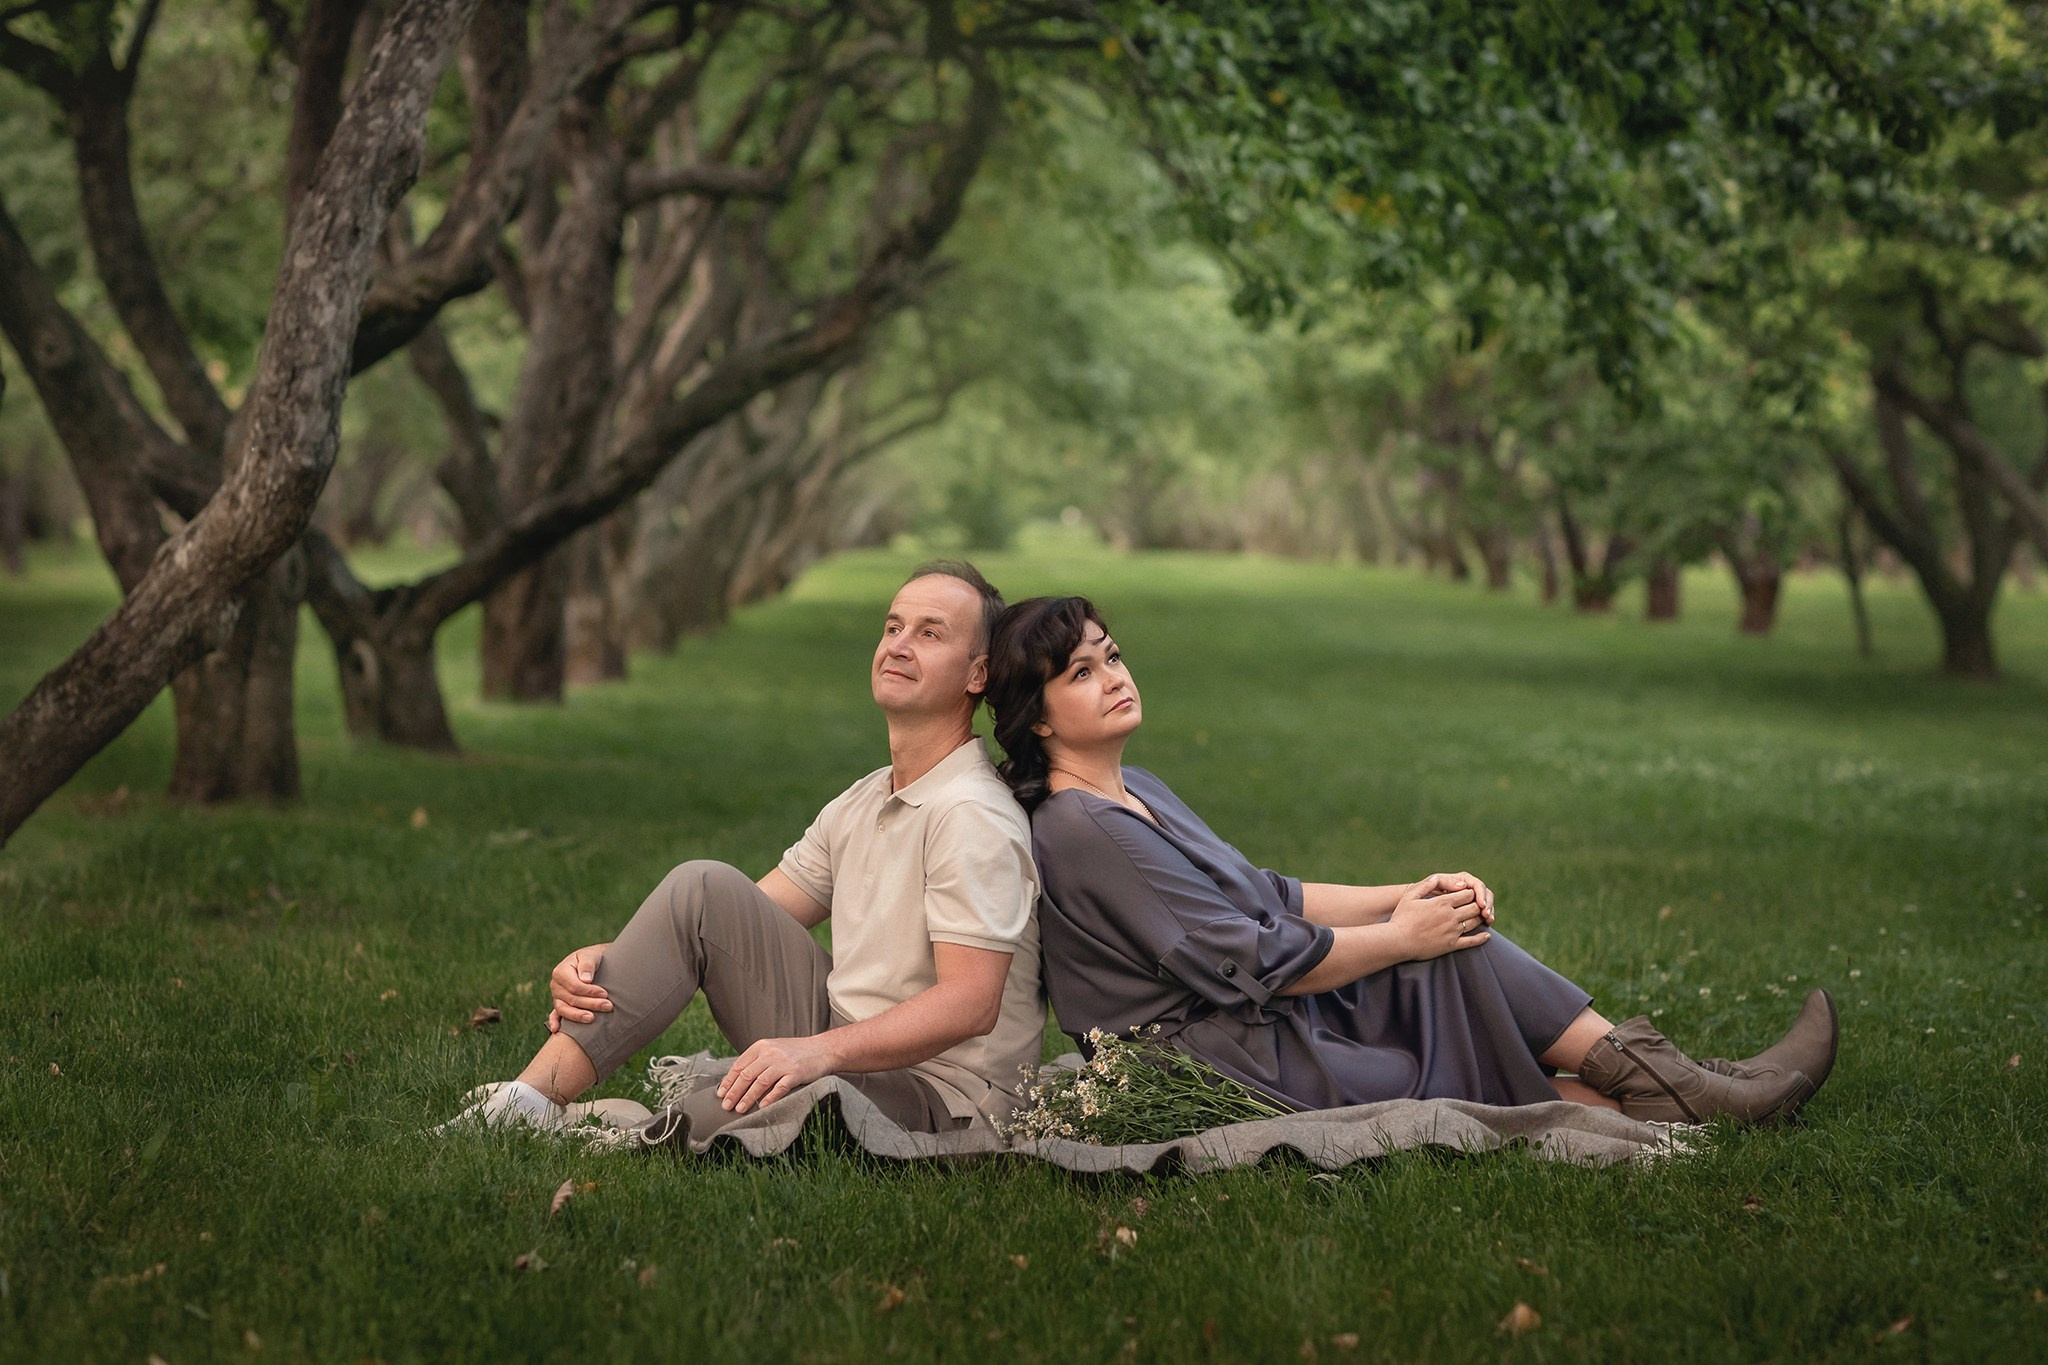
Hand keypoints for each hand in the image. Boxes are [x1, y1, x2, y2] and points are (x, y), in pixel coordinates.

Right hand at [545, 943, 612, 1032]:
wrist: (592, 962)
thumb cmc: (592, 958)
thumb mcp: (590, 955)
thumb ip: (587, 964)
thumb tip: (585, 980)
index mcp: (560, 972)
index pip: (574, 986)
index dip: (589, 991)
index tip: (605, 993)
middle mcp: (555, 985)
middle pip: (572, 999)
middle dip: (591, 1004)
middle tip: (608, 1006)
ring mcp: (556, 997)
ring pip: (564, 1009)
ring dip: (578, 1016)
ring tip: (592, 1018)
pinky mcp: (560, 1004)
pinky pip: (555, 1015)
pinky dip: (554, 1022)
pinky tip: (556, 1030)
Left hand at [716, 1034, 837, 1113]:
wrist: (823, 1049)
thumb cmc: (796, 1052)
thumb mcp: (773, 1049)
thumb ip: (757, 1060)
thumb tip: (737, 1080)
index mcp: (761, 1046)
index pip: (739, 1065)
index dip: (728, 1081)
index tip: (721, 1094)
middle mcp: (770, 1053)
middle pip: (746, 1075)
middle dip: (734, 1092)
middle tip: (726, 1106)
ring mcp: (783, 1063)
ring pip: (760, 1083)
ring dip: (748, 1098)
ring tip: (740, 1109)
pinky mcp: (795, 1073)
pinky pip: (779, 1088)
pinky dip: (769, 1098)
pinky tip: (762, 1107)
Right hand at [1391, 874, 1490, 960]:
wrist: (1398, 941)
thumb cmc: (1401, 918)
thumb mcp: (1410, 897)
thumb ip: (1425, 886)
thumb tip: (1436, 878)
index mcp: (1442, 903)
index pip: (1466, 894)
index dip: (1470, 892)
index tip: (1469, 893)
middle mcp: (1450, 916)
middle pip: (1473, 907)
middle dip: (1478, 903)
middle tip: (1478, 904)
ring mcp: (1452, 931)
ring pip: (1474, 922)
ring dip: (1480, 918)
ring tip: (1481, 916)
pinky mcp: (1452, 945)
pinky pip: (1471, 941)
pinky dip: (1481, 938)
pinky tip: (1487, 935)